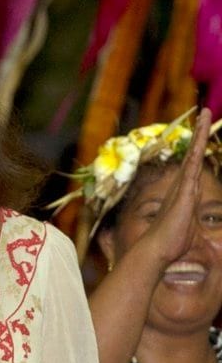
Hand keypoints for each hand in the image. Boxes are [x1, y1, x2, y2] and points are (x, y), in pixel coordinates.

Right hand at [134, 108, 212, 268]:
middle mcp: (183, 184)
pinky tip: (202, 137)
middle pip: (192, 153)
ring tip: (205, 115)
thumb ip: (184, 222)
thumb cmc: (169, 243)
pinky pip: (193, 164)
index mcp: (184, 192)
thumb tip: (181, 227)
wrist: (156, 250)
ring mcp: (183, 186)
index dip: (196, 148)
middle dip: (199, 133)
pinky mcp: (186, 190)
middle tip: (205, 113)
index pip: (192, 165)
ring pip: (194, 154)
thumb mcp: (185, 229)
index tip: (200, 132)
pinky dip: (198, 149)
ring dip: (200, 134)